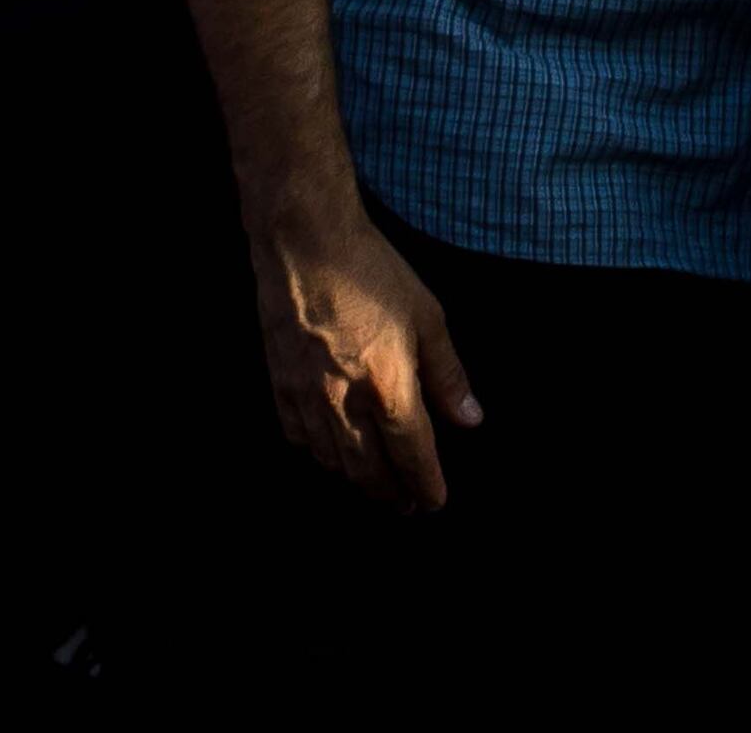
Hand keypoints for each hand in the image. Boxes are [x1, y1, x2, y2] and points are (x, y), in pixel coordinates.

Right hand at [247, 194, 479, 509]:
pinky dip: (319, 453)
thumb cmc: (373, 273)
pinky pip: (299, 438)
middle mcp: (345, 402)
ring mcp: (307, 398)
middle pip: (369, 470)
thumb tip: (470, 420)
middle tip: (406, 505)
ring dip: (357, 480)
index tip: (434, 502)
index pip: (412, 454)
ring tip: (375, 486)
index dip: (426, 484)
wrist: (306, 245)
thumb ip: (448, 375)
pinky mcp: (279, 386)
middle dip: (391, 493)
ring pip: (332, 461)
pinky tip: (331, 452)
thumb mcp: (428, 317)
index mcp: (388, 386)